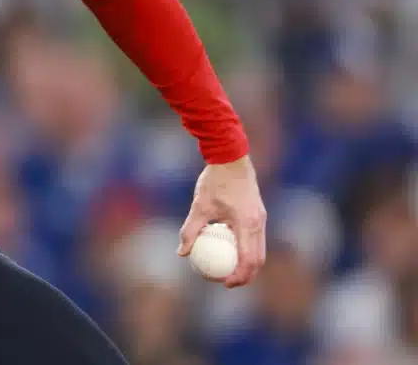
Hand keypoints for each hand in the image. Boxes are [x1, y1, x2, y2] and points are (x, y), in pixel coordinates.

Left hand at [178, 155, 266, 286]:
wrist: (231, 158)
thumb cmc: (214, 181)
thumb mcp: (198, 206)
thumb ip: (190, 230)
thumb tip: (181, 253)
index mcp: (247, 224)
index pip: (248, 259)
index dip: (239, 276)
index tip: (225, 284)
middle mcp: (259, 224)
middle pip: (258, 259)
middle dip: (246, 275)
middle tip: (227, 282)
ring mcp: (261, 219)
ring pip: (259, 250)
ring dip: (248, 264)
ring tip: (228, 271)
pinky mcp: (259, 215)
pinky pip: (255, 239)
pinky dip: (246, 250)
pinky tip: (228, 251)